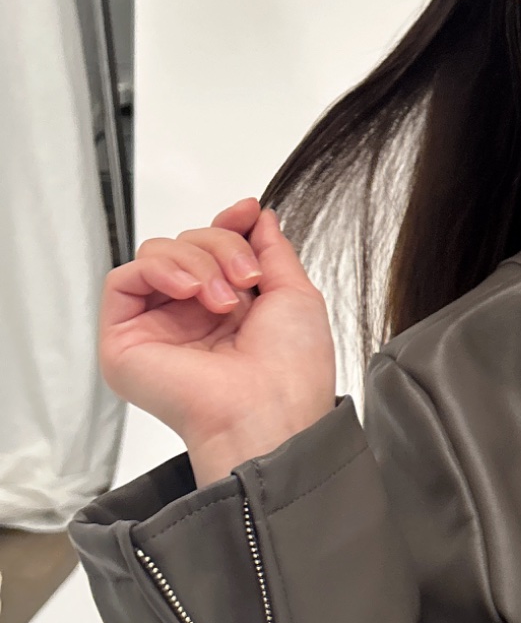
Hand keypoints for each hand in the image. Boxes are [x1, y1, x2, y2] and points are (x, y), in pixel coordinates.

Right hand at [100, 197, 336, 486]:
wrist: (270, 410)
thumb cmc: (290, 369)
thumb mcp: (294, 293)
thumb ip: (271, 249)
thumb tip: (254, 215)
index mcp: (227, 309)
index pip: (210, 248)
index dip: (226, 225)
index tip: (246, 213)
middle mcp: (189, 316)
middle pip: (187, 243)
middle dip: (221, 246)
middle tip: (247, 279)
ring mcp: (155, 327)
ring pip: (156, 253)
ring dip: (196, 261)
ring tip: (223, 299)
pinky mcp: (123, 339)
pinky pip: (124, 278)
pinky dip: (159, 269)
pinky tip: (188, 290)